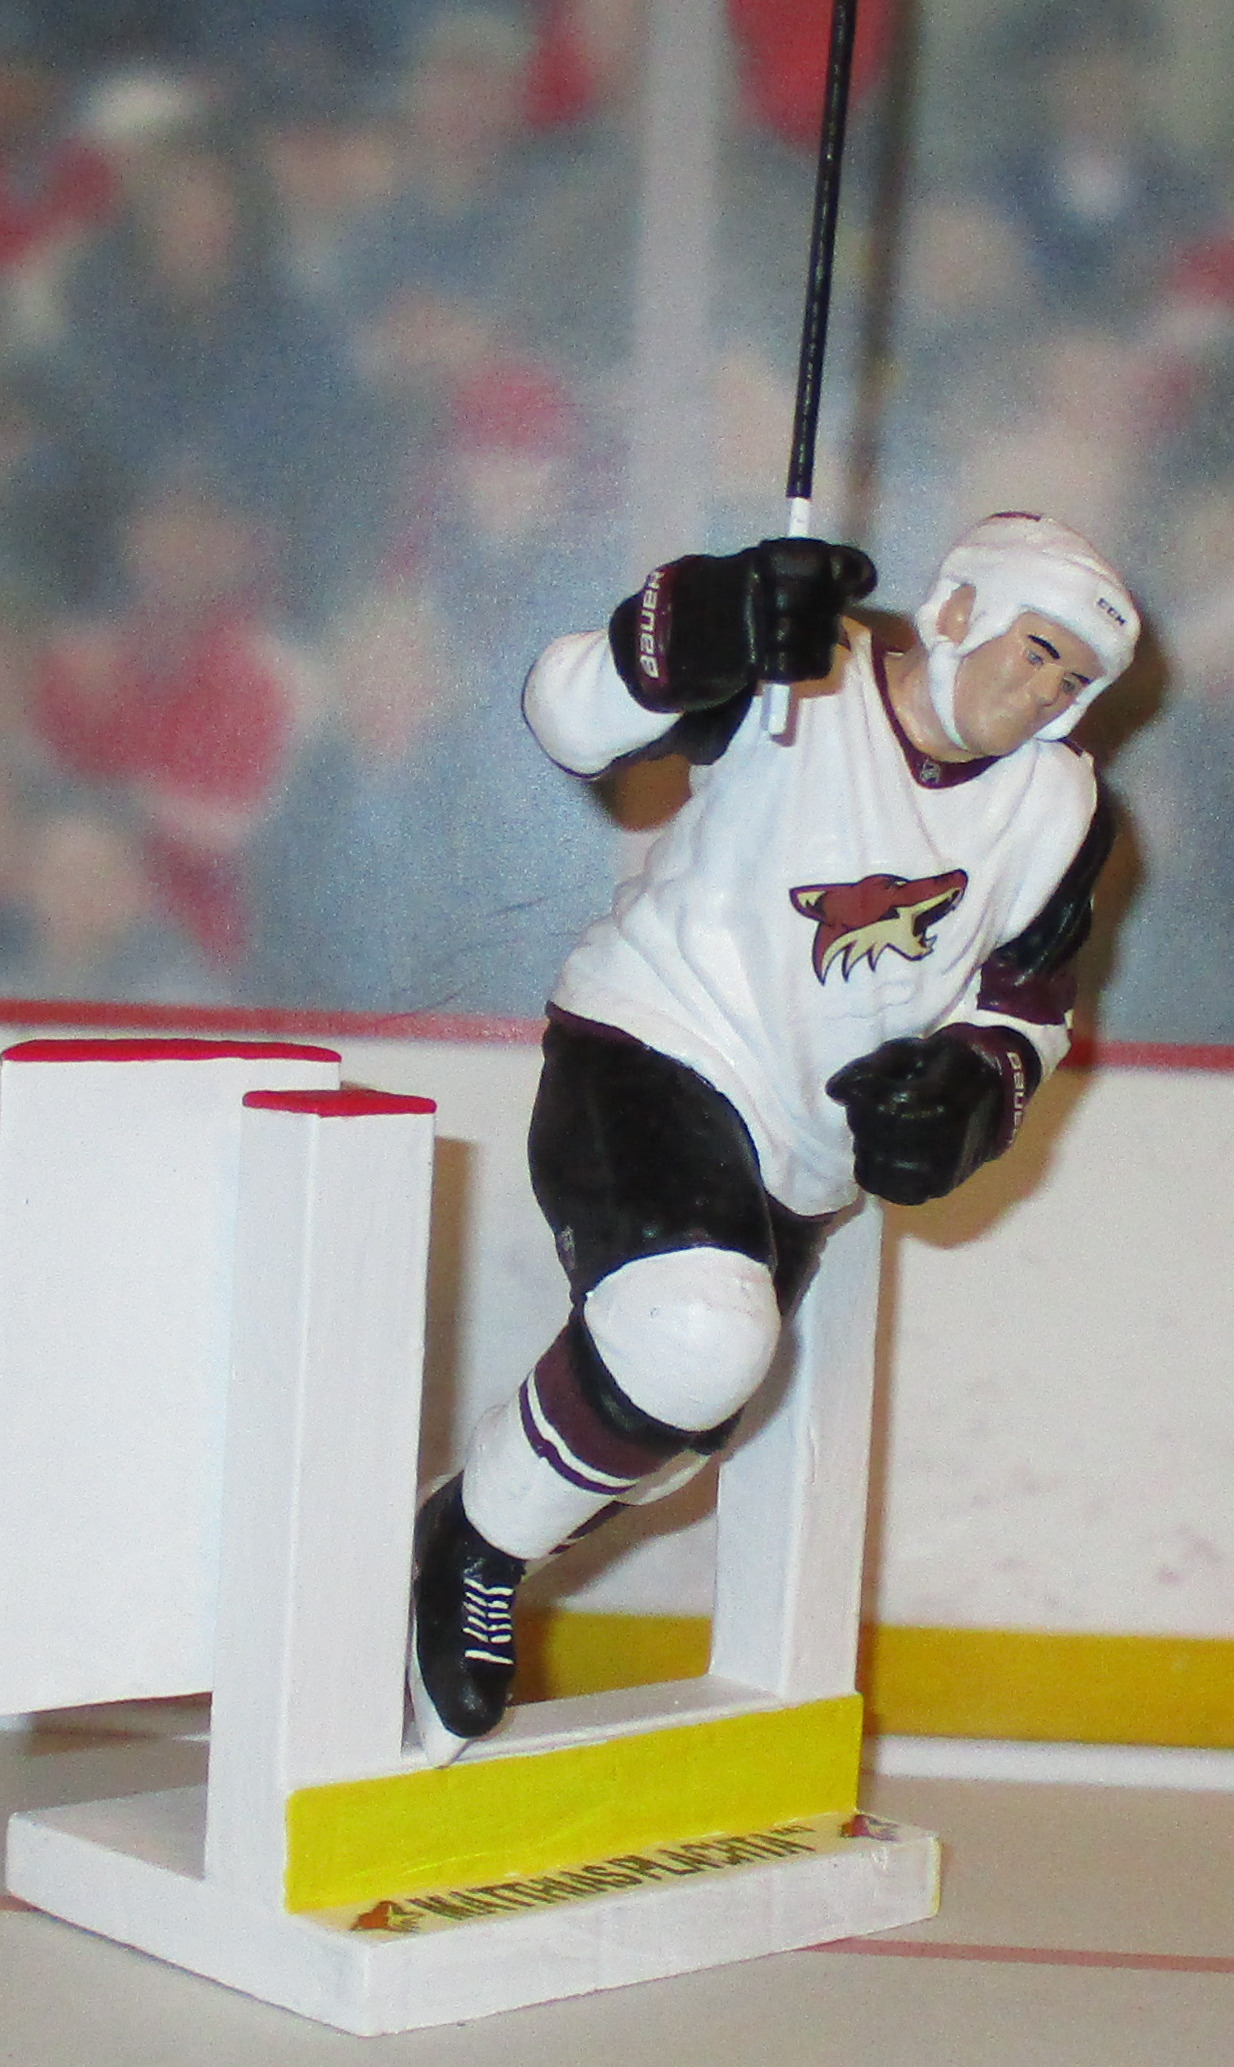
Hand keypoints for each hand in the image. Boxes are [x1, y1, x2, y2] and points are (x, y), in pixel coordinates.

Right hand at [609, 537, 875, 712]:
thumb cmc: (697, 607)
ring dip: (818, 641)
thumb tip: (833, 571)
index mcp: (753, 563)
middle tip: (827, 614)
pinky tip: (792, 665)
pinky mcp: (751, 664)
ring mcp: (755, 629)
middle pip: (821, 598)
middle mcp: (758, 592)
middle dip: (831, 608)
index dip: (849, 569)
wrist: (654, 645)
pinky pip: (799, 666)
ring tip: (804, 643)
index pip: (817, 559)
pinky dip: (804, 666)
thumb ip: (774, 571)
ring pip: (816, 635)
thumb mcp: (730, 572)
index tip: (862, 579)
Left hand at [826, 1032, 1004, 1205]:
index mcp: (937, 1099)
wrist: (998, 1095)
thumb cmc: (947, 1066)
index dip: (859, 1094)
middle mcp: (940, 1138)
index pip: (877, 1105)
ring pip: (874, 1166)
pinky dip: (879, 1171)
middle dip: (861, 1117)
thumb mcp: (912, 1051)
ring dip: (867, 1145)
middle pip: (873, 1135)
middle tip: (871, 1106)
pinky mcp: (939, 1186)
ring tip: (881, 1129)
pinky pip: (890, 1189)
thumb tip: (834, 1091)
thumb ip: (870, 1067)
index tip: (860, 1086)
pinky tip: (885, 1153)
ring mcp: (940, 1168)